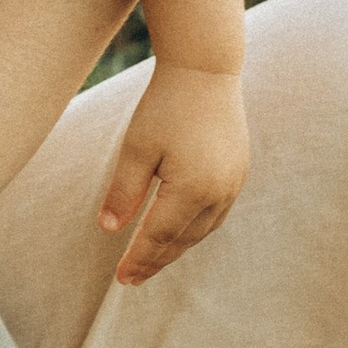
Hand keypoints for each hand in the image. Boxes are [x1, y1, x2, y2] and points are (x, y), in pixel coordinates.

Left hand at [98, 60, 248, 286]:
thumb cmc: (166, 105)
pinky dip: (195, 229)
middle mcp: (218, 192)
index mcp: (191, 189)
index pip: (159, 237)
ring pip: (202, 230)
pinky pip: (216, 214)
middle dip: (156, 261)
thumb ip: (124, 192)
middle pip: (183, 240)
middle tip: (132, 279)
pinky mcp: (238, 172)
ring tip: (152, 260)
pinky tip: (180, 231)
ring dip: (177, 248)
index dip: (139, 259)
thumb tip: (109, 230)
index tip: (121, 279)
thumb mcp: (136, 147)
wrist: (206, 69)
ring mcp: (233, 183)